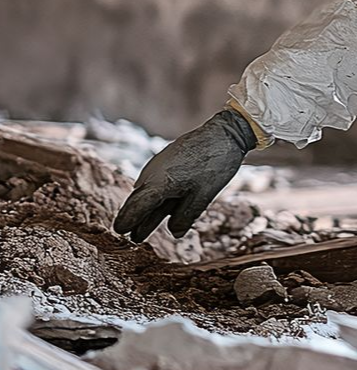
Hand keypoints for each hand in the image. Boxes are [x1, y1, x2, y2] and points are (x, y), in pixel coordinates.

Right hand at [113, 109, 256, 241]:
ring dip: (145, 210)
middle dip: (134, 219)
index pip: (136, 207)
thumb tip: (174, 234)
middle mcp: (153, 173)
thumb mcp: (203, 196)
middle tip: (129, 236)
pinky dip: (154, 198)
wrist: (225, 133)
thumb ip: (186, 216)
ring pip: (148, 192)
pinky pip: (155, 183)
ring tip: (140, 231)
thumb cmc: (215, 164)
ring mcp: (159, 165)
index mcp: (159, 183)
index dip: (128, 221)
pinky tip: (157, 208)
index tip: (119, 232)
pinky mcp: (166, 160)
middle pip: (138, 200)